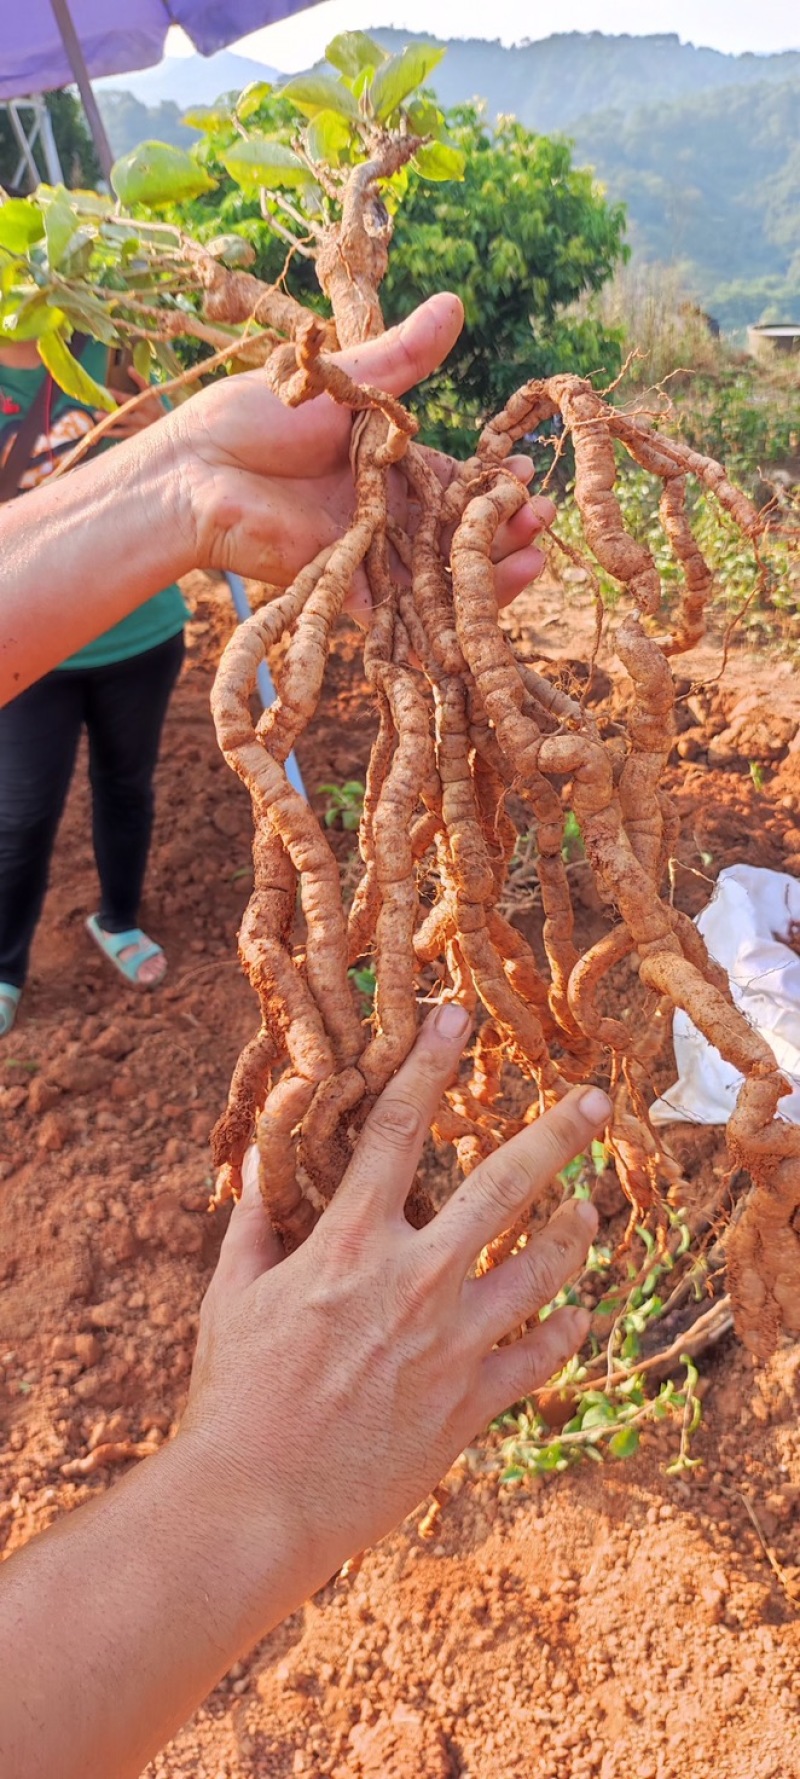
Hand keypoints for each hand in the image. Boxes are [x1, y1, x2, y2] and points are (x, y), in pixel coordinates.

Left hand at [98, 369, 166, 438]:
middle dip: (111, 416)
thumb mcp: (152, 394)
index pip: (130, 399)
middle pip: (125, 417)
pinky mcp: (138, 438)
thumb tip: (129, 368)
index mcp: (146, 404)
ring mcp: (140, 430)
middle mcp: (143, 418)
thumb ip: (140, 381)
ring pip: (123, 430)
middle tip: (96, 414)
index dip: (117, 395)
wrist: (169, 428)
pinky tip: (102, 433)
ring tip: (97, 427)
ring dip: (109, 428)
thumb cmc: (157, 408)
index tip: (106, 391)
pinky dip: (113, 435)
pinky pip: (124, 437)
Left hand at [170, 293, 553, 616]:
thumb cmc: (257, 416)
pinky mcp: (342, 585)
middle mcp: (384, 511)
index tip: (525, 473)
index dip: (493, 481)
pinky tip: (479, 611)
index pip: (455, 479)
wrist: (197, 468)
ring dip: (488, 570)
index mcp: (387, 464)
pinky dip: (437, 620)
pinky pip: (396, 611)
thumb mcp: (343, 382)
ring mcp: (366, 552)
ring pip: (438, 572)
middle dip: (504, 527)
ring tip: (534, 558)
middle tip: (545, 518)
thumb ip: (401, 358)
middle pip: (457, 529)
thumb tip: (455, 303)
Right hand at [178, 1006, 606, 1592]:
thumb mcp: (231, 1295)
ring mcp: (452, 1344)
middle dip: (557, 1134)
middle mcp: (415, 1281)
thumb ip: (254, 1222)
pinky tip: (577, 1316)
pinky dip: (565, 1332)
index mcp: (351, 1244)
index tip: (455, 1017)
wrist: (256, 1503)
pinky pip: (540, 1358)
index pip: (397, 1129)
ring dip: (576, 1233)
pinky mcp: (471, 1405)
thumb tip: (256, 1163)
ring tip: (592, 1212)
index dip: (427, 1064)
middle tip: (596, 1099)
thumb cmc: (234, 1396)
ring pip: (544, 1270)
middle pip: (505, 1186)